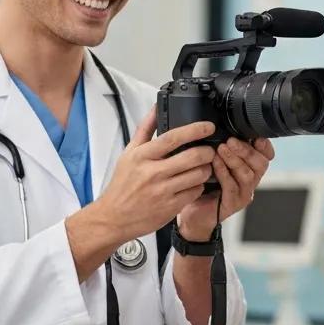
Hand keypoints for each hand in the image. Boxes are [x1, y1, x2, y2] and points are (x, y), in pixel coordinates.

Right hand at [93, 109, 216, 243]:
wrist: (114, 217)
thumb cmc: (122, 185)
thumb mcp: (129, 154)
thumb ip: (145, 130)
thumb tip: (155, 108)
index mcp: (142, 156)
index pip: (173, 137)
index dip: (195, 130)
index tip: (208, 127)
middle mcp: (153, 173)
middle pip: (192, 156)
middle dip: (207, 151)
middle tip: (209, 150)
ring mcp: (163, 191)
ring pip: (198, 175)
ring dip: (206, 169)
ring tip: (202, 167)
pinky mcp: (170, 206)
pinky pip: (195, 192)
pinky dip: (199, 185)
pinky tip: (193, 183)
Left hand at [176, 136, 274, 240]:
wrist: (193, 214)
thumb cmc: (202, 185)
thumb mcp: (213, 161)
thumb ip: (222, 147)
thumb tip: (220, 127)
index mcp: (249, 168)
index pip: (266, 155)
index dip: (264, 146)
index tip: (255, 136)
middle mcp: (250, 181)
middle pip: (261, 164)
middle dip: (246, 150)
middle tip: (231, 140)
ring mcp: (243, 194)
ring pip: (247, 175)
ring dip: (235, 160)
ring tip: (221, 149)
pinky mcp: (233, 204)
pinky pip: (232, 186)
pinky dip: (224, 173)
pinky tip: (215, 164)